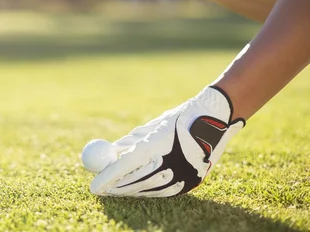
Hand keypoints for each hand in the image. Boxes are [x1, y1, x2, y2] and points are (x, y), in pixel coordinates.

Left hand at [89, 86, 244, 196]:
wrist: (217, 120)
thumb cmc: (180, 119)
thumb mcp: (153, 128)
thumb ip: (131, 142)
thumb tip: (109, 153)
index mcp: (158, 144)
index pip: (126, 166)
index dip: (108, 178)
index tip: (93, 187)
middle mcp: (171, 162)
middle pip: (135, 183)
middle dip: (115, 188)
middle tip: (101, 190)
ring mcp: (183, 176)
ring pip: (148, 190)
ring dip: (130, 189)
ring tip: (116, 187)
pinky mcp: (191, 183)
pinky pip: (162, 192)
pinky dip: (147, 189)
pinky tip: (137, 187)